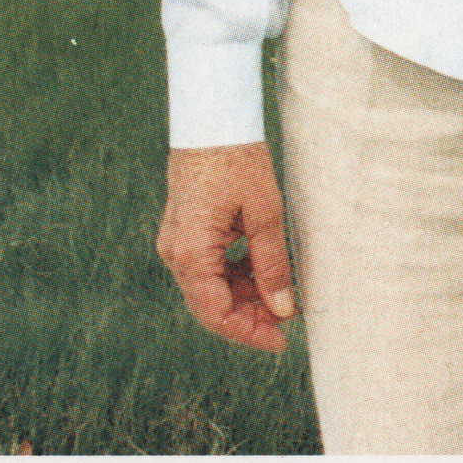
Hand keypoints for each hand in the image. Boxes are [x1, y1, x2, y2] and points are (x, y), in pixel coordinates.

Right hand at [156, 143, 296, 351]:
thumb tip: (283, 308)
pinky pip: (208, 268)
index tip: (281, 341)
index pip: (215, 313)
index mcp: (190, 252)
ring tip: (281, 293)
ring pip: (210, 289)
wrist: (211, 121)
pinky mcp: (184, 234)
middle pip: (211, 305)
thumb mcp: (264, 213)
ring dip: (244, 296)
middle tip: (288, 319)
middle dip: (249, 317)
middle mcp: (175, 254)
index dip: (248, 332)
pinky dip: (235, 276)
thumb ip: (272, 264)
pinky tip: (262, 270)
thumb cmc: (237, 160)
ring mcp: (176, 244)